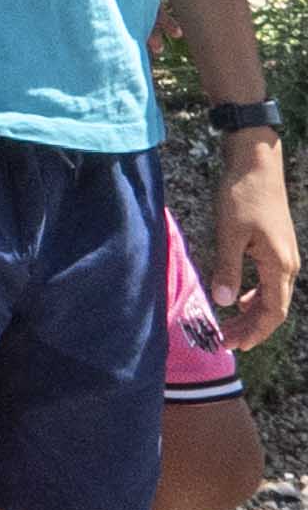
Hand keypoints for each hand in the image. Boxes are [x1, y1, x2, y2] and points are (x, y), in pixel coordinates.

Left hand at [214, 133, 294, 351]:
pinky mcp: (274, 246)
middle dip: (249, 329)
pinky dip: (253, 295)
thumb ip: (226, 268)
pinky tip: (236, 299)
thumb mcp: (229, 233)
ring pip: (270, 295)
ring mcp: (283, 255)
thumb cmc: (242, 196)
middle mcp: (287, 264)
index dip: (253, 333)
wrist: (256, 164)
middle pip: (272, 308)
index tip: (231, 346)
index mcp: (279, 265)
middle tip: (223, 342)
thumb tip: (222, 302)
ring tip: (227, 326)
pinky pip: (267, 281)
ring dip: (250, 313)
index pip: (272, 312)